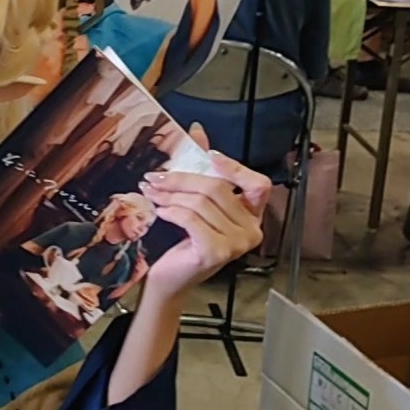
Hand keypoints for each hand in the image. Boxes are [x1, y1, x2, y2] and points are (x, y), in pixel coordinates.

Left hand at [141, 142, 268, 298]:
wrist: (169, 278)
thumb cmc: (184, 241)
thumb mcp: (196, 201)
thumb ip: (201, 167)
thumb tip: (197, 130)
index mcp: (252, 215)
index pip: (258, 184)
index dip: (235, 167)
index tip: (209, 155)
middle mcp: (251, 230)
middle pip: (219, 188)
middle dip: (183, 179)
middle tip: (155, 177)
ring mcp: (237, 244)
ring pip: (202, 203)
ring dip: (171, 195)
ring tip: (152, 193)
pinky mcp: (217, 252)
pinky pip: (192, 219)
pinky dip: (173, 212)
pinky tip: (160, 212)